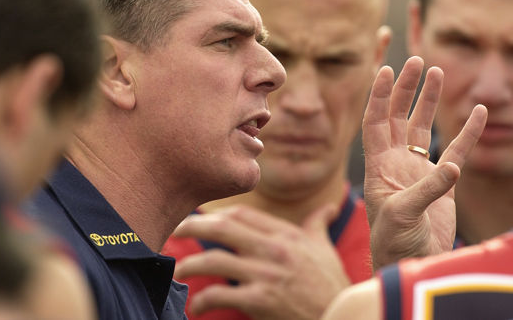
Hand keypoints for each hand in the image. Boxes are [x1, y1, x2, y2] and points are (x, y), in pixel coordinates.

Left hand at [173, 204, 349, 319]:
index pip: (241, 214)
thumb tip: (328, 207)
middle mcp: (273, 249)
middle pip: (222, 227)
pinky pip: (221, 295)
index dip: (214, 214)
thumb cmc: (332, 285)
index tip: (198, 217)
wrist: (341, 317)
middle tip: (173, 230)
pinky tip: (197, 306)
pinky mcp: (260, 301)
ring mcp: (266, 274)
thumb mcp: (325, 249)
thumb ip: (318, 225)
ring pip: (215, 260)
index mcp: (285, 234)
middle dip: (192, 226)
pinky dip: (203, 300)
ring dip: (190, 264)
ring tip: (178, 271)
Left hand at [362, 56, 486, 269]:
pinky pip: (455, 150)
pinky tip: (478, 112)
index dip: (378, 96)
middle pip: (397, 115)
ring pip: (422, 126)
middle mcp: (395, 161)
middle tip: (416, 61)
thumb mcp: (402, 215)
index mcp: (378, 165)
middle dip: (405, 88)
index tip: (385, 70)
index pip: (374, 122)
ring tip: (437, 71)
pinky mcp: (441, 181)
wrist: (410, 262)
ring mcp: (418, 168)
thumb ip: (425, 190)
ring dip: (428, 101)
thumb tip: (451, 167)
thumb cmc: (393, 241)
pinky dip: (467, 132)